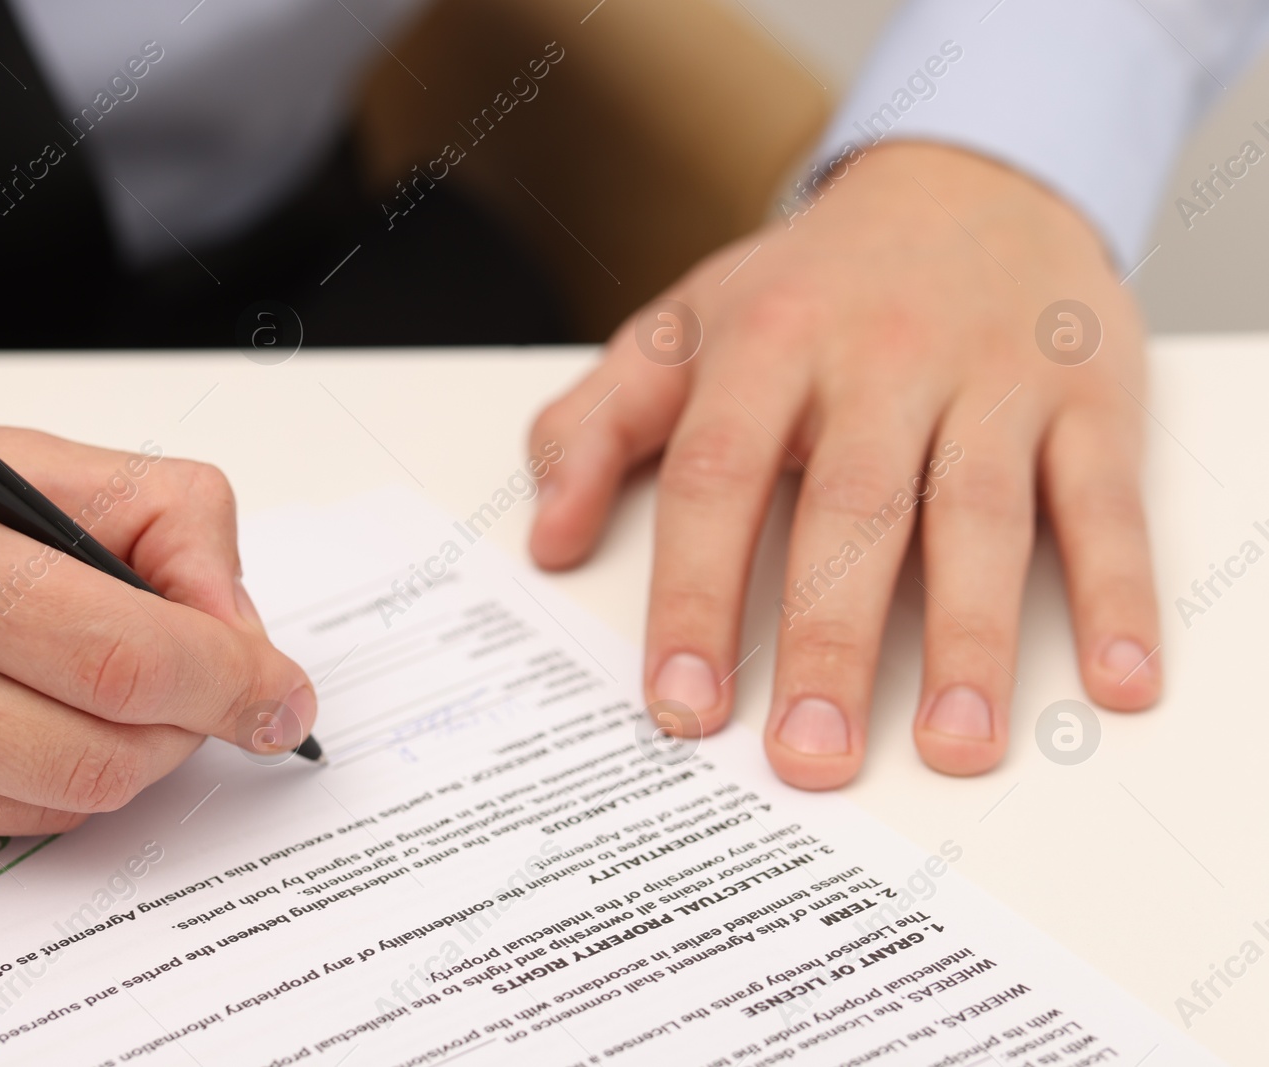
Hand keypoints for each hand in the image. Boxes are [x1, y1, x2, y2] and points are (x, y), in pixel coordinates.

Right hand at [0, 394, 315, 866]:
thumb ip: (142, 515)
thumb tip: (236, 627)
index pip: (116, 653)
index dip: (229, 679)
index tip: (277, 688)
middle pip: (100, 757)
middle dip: (186, 728)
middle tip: (200, 690)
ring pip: (54, 809)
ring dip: (118, 757)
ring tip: (94, 690)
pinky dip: (30, 783)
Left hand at [528, 142, 1158, 787]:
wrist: (968, 179)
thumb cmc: (810, 285)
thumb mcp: (684, 328)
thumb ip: (597, 425)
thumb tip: (546, 537)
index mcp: (768, 344)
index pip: (716, 478)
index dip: (694, 596)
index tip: (681, 702)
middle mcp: (882, 358)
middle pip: (850, 511)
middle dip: (828, 641)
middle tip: (809, 757)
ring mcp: (993, 378)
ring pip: (978, 515)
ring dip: (971, 638)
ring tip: (954, 747)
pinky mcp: (1087, 397)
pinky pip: (1104, 501)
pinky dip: (1118, 592)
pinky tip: (1116, 682)